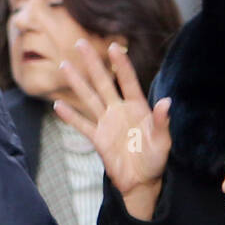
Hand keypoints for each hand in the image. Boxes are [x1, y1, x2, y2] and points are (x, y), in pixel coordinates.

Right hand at [51, 39, 170, 219]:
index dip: (121, 64)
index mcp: (137, 107)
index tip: (113, 46)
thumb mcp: (162, 141)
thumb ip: (161, 122)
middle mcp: (119, 110)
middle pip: (103, 82)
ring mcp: (107, 123)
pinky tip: (58, 106)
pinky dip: (70, 116)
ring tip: (64, 66)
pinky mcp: (98, 139)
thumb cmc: (155, 159)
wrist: (142, 181)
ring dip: (76, 83)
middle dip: (92, 63)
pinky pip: (82, 125)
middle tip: (79, 43)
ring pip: (89, 98)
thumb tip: (165, 102)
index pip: (127, 80)